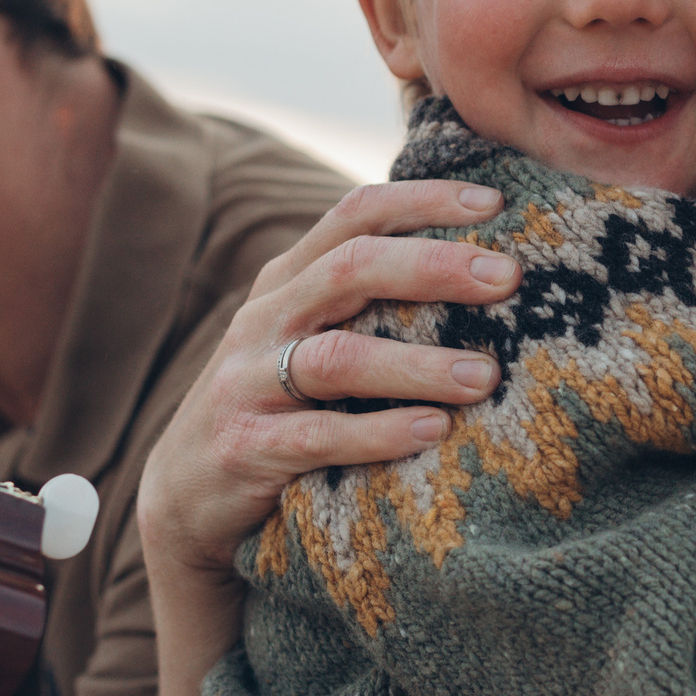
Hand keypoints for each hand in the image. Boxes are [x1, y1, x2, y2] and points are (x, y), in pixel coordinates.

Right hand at [136, 181, 520, 580]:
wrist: (189, 496)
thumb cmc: (281, 406)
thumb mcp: (313, 338)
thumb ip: (373, 301)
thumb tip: (485, 270)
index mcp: (290, 280)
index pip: (356, 214)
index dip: (423, 200)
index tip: (494, 202)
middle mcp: (266, 319)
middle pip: (351, 270)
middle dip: (433, 267)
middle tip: (506, 277)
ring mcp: (249, 382)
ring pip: (338, 358)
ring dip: (417, 364)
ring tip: (484, 375)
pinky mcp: (246, 448)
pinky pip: (318, 436)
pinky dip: (380, 433)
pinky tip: (435, 432)